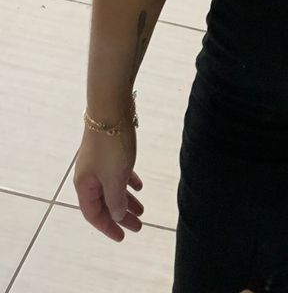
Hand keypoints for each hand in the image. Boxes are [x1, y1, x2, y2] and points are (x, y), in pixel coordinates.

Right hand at [73, 121, 143, 241]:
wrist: (110, 109)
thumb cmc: (112, 146)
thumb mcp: (115, 177)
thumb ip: (115, 200)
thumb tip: (117, 216)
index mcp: (85, 186)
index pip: (94, 215)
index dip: (108, 227)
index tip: (123, 237)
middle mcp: (88, 176)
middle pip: (105, 203)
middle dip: (121, 216)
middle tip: (139, 226)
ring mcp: (98, 163)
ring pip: (113, 188)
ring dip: (127, 199)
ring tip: (143, 210)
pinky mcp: (109, 151)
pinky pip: (118, 173)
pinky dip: (128, 181)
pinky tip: (139, 186)